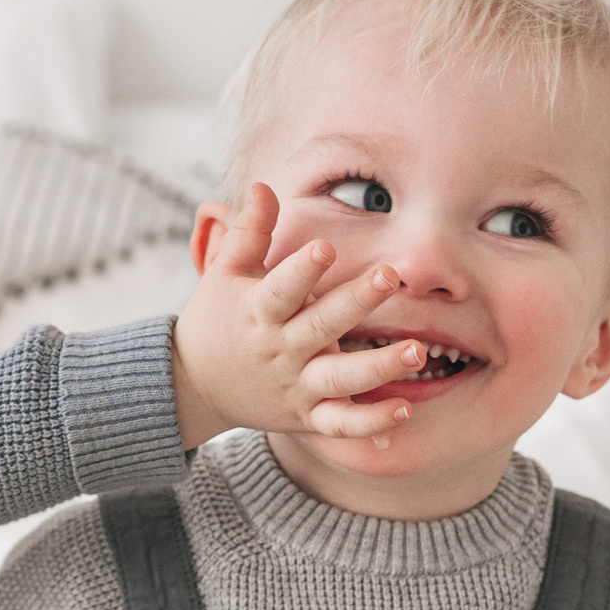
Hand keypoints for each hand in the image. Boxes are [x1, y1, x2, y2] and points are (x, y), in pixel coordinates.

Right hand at [171, 183, 428, 447]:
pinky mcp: (306, 415)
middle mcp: (281, 348)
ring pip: (340, 379)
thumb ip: (249, 231)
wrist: (192, 386)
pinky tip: (404, 409)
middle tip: (391, 275)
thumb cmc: (216, 318)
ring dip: (379, 368)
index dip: (302, 269)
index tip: (326, 247)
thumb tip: (264, 186)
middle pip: (322, 325)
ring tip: (417, 352)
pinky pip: (341, 423)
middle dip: (357, 301)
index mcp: (259, 311)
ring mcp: (295, 384)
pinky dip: (370, 422)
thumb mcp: (224, 272)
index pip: (282, 288)